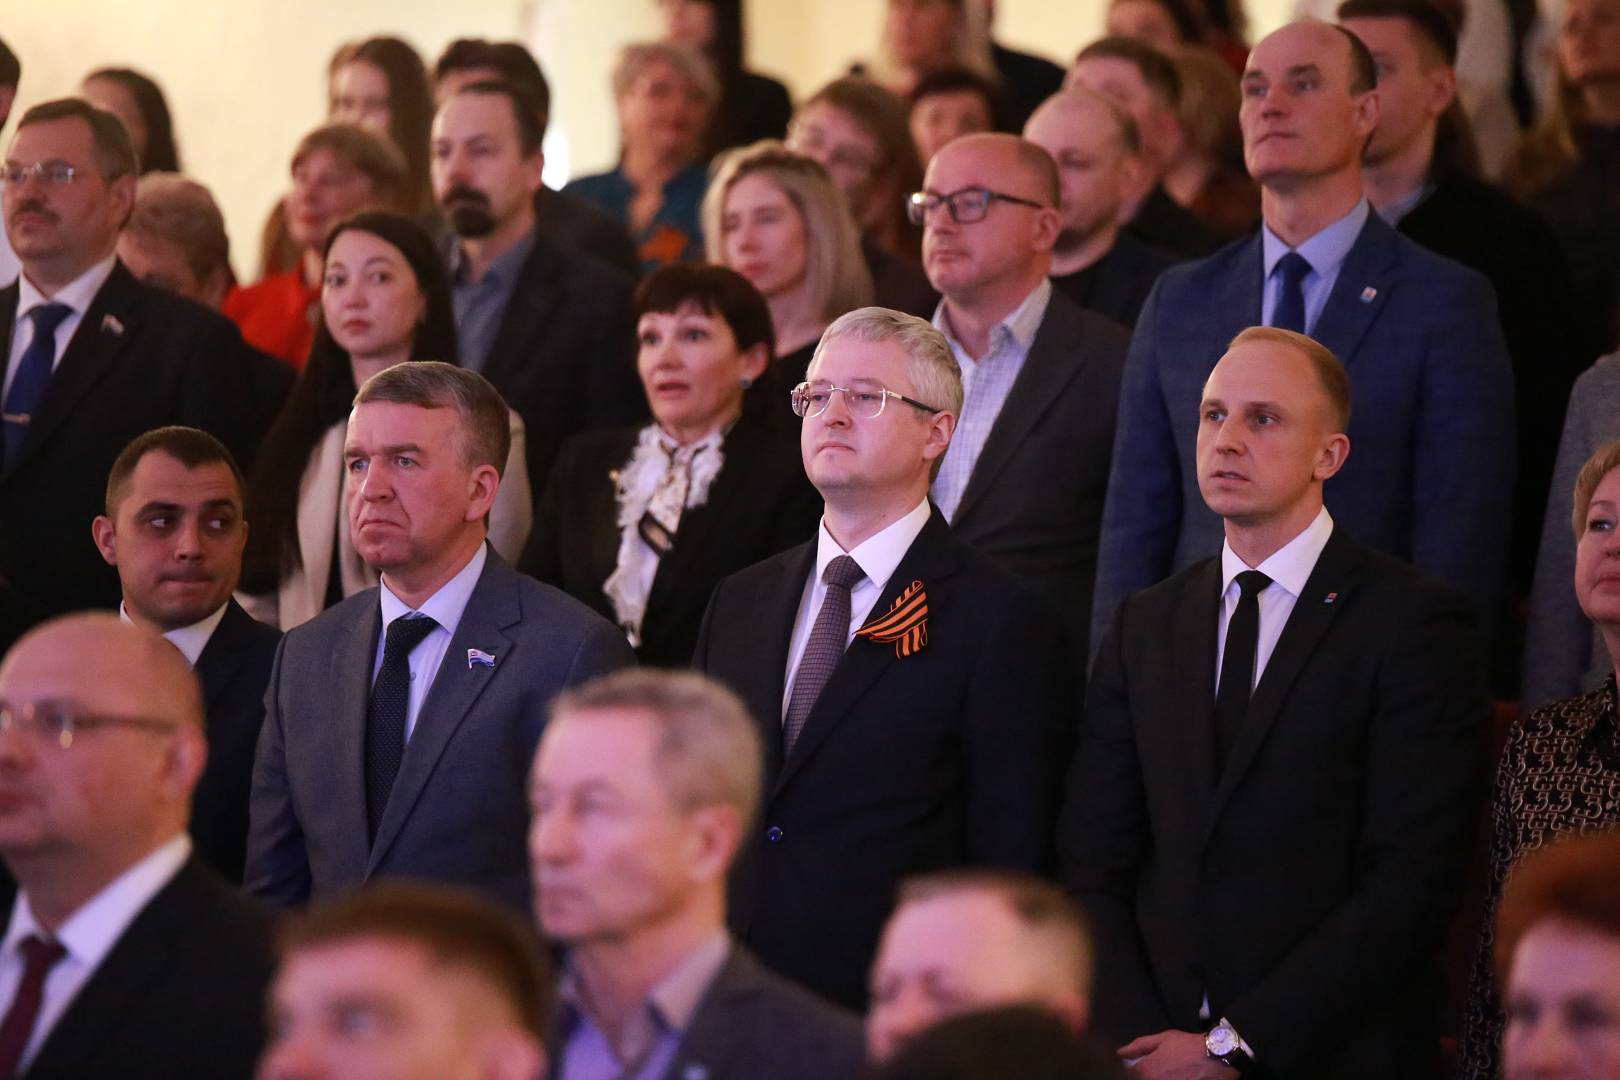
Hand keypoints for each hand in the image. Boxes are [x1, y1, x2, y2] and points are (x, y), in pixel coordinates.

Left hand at [1118, 1030, 1239, 1078]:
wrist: (1217, 1057)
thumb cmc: (1188, 1046)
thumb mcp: (1163, 1039)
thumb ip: (1139, 1046)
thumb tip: (1120, 1053)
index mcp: (1146, 1070)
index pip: (1129, 1075)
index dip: (1130, 1072)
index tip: (1140, 1067)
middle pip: (1141, 1079)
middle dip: (1145, 1075)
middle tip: (1160, 1068)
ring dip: (1158, 1077)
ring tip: (1169, 1071)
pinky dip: (1169, 1079)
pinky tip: (1176, 1075)